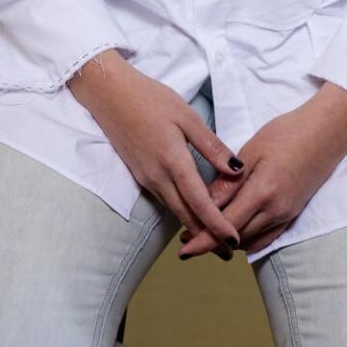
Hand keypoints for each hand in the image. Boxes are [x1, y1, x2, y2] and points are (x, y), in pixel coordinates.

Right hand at [67, 51, 246, 248]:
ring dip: (193, 226)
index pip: (199, 202)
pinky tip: (191, 212)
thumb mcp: (186, 116)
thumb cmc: (149, 98)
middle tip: (229, 252)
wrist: (109, 94)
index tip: (234, 241)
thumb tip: (236, 170)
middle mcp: (157, 176)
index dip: (217, 224)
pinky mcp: (140, 174)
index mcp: (172, 161)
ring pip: (174, 210)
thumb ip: (211, 146)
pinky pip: (164, 200)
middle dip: (207, 236)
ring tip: (214, 237)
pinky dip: (180, 211)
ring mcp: (146, 178)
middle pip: (185, 215)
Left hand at [178, 83, 346, 258]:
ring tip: (207, 233)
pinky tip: (235, 231)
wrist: (327, 132)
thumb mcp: (253, 150)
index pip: (226, 226)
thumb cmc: (288, 133)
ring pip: (251, 240)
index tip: (183, 250)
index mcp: (263, 193)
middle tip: (187, 237)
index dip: (203, 240)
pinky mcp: (293, 213)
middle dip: (211, 241)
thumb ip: (230, 182)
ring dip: (229, 241)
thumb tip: (206, 204)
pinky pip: (267, 236)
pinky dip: (248, 238)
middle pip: (237, 238)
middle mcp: (276, 211)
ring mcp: (287, 214)